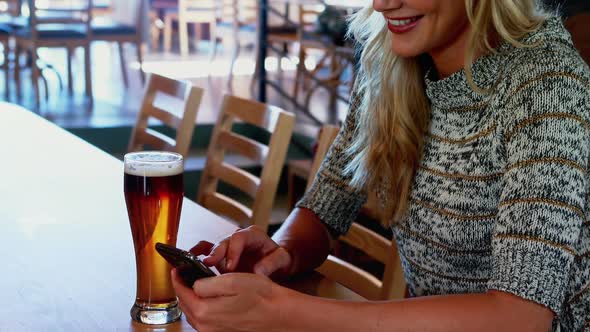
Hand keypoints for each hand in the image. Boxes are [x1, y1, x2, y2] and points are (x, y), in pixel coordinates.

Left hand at [171, 270, 289, 331]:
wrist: (280, 315)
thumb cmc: (261, 296)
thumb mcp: (232, 280)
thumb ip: (206, 283)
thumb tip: (193, 284)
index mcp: (205, 311)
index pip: (182, 293)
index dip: (177, 278)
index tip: (176, 269)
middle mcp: (206, 326)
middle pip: (185, 305)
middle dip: (182, 289)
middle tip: (183, 276)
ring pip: (193, 315)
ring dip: (191, 300)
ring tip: (194, 286)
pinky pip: (204, 322)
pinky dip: (201, 309)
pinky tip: (208, 301)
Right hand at [189, 226, 291, 276]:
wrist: (277, 262)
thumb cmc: (280, 259)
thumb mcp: (282, 260)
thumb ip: (272, 264)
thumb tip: (258, 272)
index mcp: (254, 235)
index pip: (240, 238)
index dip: (233, 251)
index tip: (230, 267)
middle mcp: (238, 238)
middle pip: (224, 241)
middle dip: (216, 252)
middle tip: (209, 264)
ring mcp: (228, 246)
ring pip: (213, 246)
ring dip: (204, 255)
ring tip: (195, 263)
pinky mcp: (222, 255)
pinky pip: (206, 250)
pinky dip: (197, 253)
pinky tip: (188, 259)